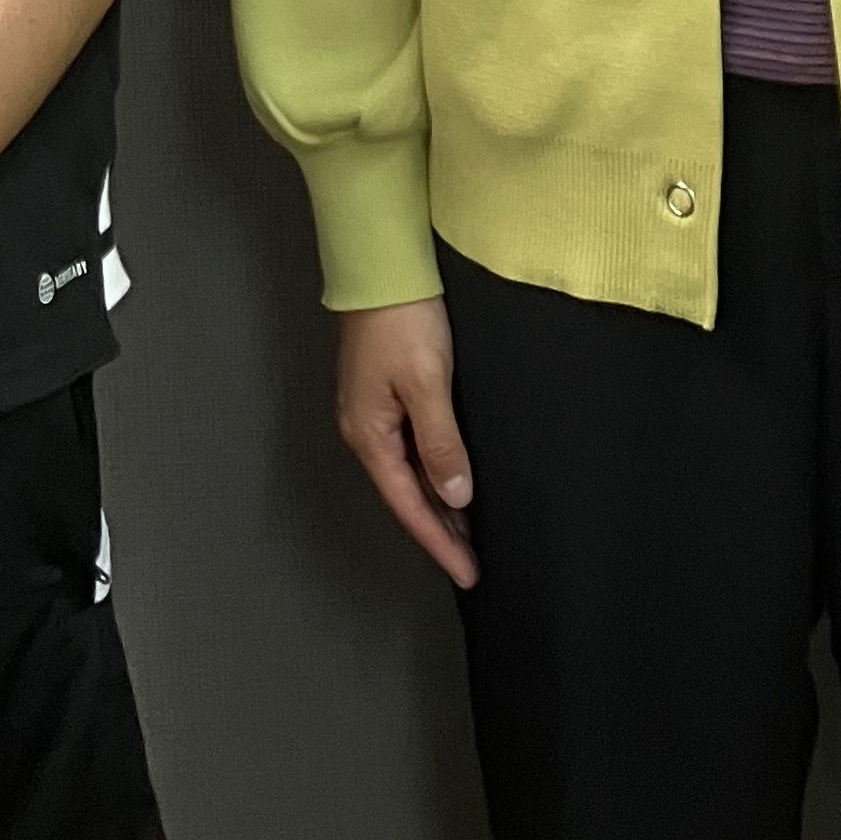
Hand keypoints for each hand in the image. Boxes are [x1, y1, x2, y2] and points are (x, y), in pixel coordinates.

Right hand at [335, 298, 475, 587]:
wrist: (382, 265)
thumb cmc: (404, 321)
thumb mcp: (428, 383)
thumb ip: (441, 442)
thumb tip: (455, 498)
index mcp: (370, 434)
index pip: (409, 505)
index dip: (439, 542)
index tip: (469, 574)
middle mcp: (366, 430)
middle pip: (406, 495)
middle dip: (439, 532)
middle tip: (474, 564)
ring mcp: (374, 412)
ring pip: (409, 474)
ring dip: (438, 505)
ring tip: (470, 535)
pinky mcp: (386, 393)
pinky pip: (411, 450)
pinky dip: (434, 473)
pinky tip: (454, 481)